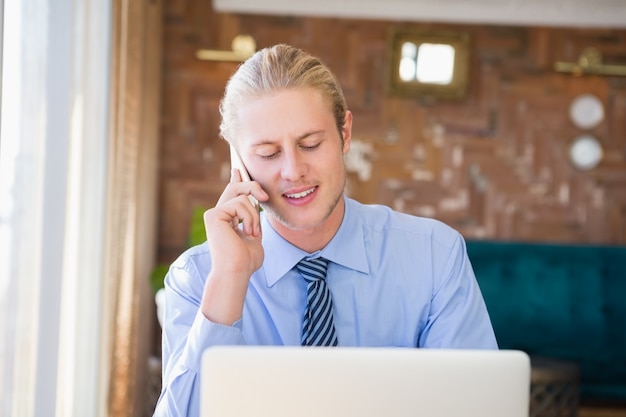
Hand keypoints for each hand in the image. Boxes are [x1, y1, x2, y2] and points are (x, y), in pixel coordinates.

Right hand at [200, 169, 268, 324]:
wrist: (237, 271)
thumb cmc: (246, 260)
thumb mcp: (254, 235)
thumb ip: (253, 218)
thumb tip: (257, 202)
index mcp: (226, 219)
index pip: (231, 193)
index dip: (237, 179)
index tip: (239, 168)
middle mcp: (217, 214)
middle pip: (236, 187)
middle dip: (253, 186)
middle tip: (265, 197)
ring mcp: (214, 214)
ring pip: (242, 196)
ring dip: (254, 215)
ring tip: (253, 233)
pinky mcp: (213, 215)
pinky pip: (238, 204)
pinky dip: (249, 217)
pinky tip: (248, 232)